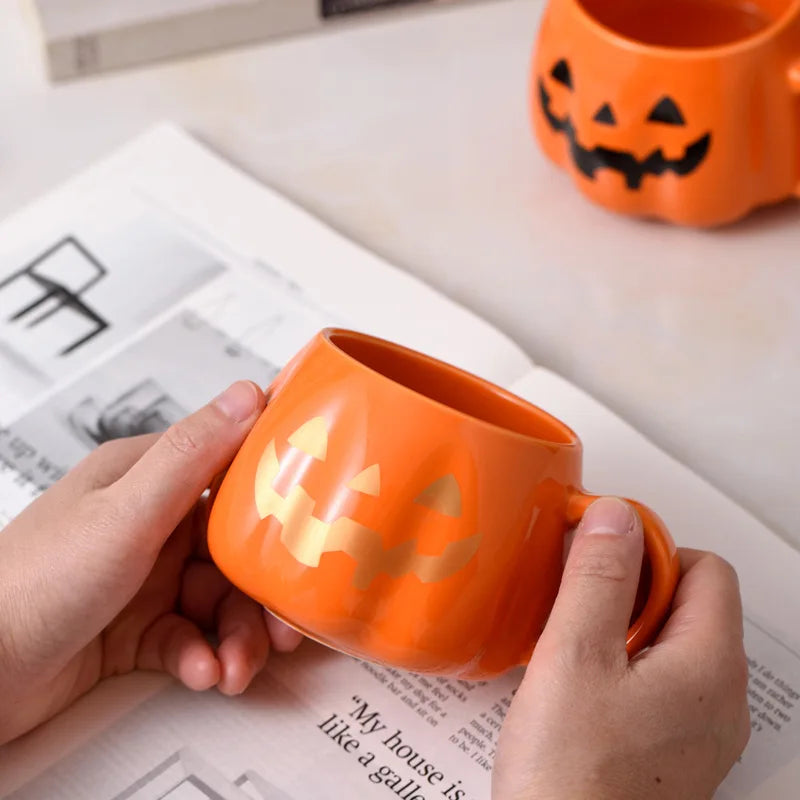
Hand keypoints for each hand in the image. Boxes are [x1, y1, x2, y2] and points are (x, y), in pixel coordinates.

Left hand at [0, 381, 301, 744]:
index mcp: (147, 480)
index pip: (231, 475)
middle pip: (236, 550)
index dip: (276, 502)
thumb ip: (191, 455)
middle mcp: (150, 525)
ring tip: (235, 665)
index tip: (311, 525)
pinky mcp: (139, 627)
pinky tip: (200, 671)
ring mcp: (145, 578)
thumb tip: (247, 394)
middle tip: (281, 625)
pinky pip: (195, 637)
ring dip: (238, 636)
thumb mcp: (126, 514)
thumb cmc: (33, 583)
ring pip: (221, 601)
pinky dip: (204, 657)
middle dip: (262, 592)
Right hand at [493, 498, 749, 799]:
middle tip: (573, 596)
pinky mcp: (667, 751)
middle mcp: (717, 699)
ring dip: (617, 624)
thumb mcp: (574, 657)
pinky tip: (572, 681)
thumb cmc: (572, 781)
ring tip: (566, 639)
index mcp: (709, 667)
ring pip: (666, 642)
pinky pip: (653, 680)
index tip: (596, 549)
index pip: (703, 567)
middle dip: (628, 586)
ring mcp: (696, 730)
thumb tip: (615, 516)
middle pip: (687, 602)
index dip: (648, 547)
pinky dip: (616, 662)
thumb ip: (598, 578)